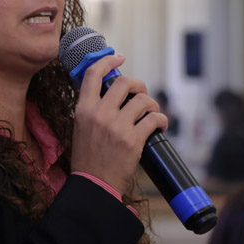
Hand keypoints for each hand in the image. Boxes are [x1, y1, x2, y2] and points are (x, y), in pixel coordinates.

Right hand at [70, 53, 167, 195]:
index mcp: (83, 110)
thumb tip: (111, 95)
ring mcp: (117, 126)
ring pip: (143, 100)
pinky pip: (155, 119)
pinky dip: (162, 120)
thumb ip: (92, 110)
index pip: (93, 75)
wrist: (93, 186)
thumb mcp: (81, 129)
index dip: (108, 61)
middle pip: (124, 82)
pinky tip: (160, 127)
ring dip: (153, 105)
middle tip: (142, 95)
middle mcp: (99, 114)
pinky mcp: (133, 140)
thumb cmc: (88, 160)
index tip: (119, 57)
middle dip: (139, 85)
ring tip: (152, 114)